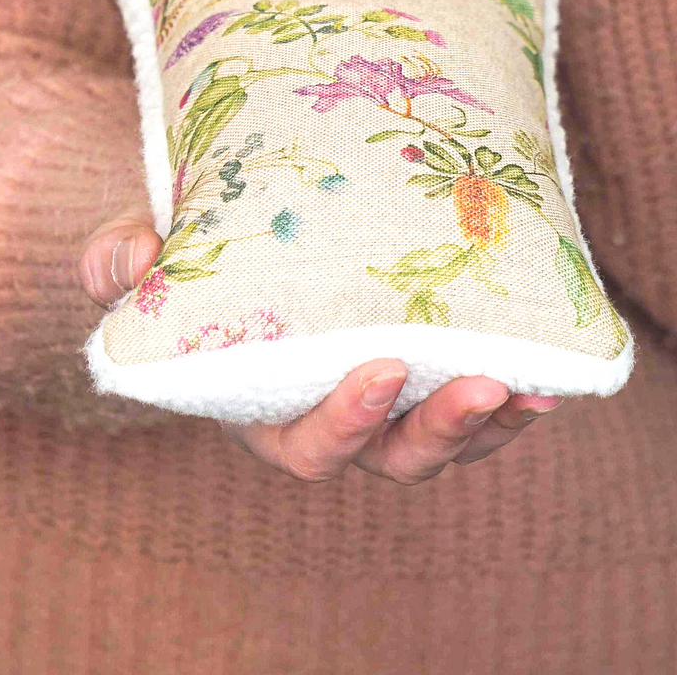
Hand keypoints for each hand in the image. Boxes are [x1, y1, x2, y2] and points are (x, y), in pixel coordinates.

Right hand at [79, 217, 560, 482]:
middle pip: (392, 457)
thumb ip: (121, 257)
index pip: (306, 442)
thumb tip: (127, 260)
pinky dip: (517, 397)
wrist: (239, 221)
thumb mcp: (142, 241)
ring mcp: (387, 401)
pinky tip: (555, 369)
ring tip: (535, 386)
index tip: (382, 367)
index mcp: (261, 404)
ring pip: (444, 441)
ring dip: (492, 423)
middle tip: (482, 382)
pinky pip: (479, 405)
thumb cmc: (184, 244)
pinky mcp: (428, 369)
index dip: (346, 420)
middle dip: (439, 430)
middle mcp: (330, 416)